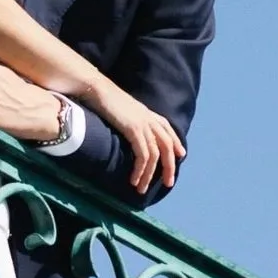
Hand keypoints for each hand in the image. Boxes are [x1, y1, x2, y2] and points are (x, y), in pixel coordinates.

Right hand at [88, 78, 182, 197]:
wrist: (96, 88)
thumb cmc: (104, 99)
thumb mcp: (123, 110)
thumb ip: (131, 120)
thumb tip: (129, 128)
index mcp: (148, 114)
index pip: (168, 130)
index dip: (176, 143)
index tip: (181, 155)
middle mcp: (149, 119)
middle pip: (167, 146)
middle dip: (169, 167)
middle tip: (168, 183)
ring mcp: (143, 124)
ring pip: (155, 155)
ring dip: (149, 175)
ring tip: (141, 189)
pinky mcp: (134, 130)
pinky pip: (143, 155)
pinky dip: (140, 170)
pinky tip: (134, 179)